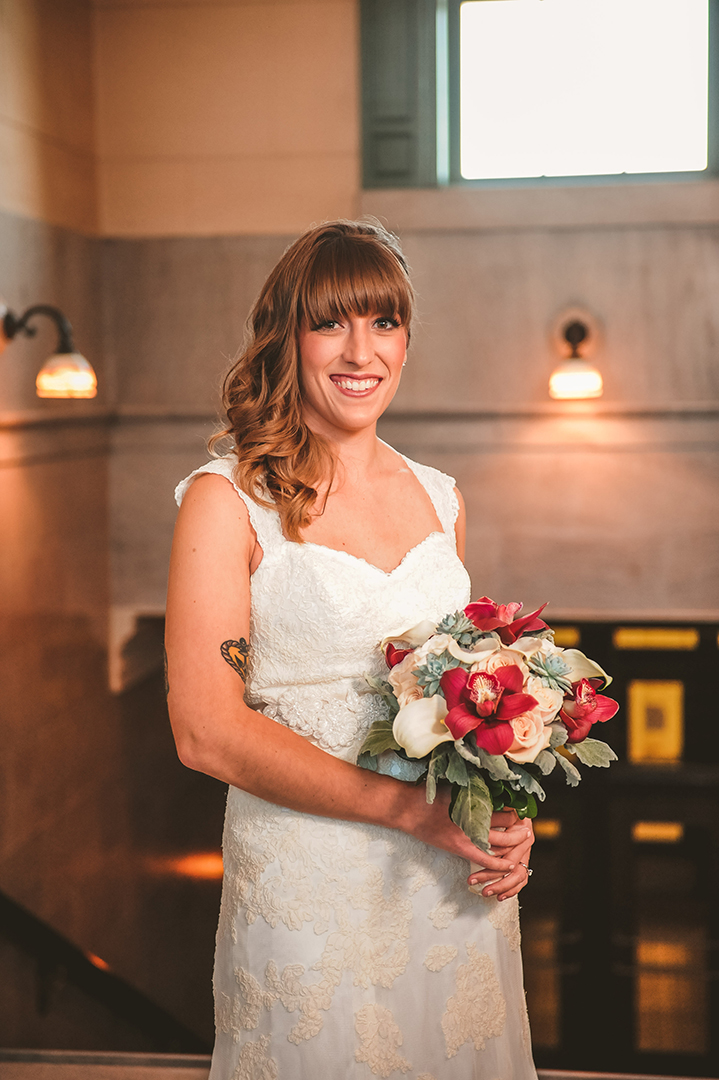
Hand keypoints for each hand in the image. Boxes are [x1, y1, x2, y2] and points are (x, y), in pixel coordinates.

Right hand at [399, 786, 518, 878]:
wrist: (408, 809)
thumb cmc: (429, 794)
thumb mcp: (454, 786)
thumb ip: (474, 789)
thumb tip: (494, 788)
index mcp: (473, 802)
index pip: (505, 808)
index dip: (517, 809)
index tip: (523, 808)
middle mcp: (473, 819)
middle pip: (507, 826)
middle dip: (520, 827)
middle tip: (527, 824)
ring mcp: (467, 836)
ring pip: (500, 843)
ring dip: (514, 843)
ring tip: (523, 840)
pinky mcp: (460, 848)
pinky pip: (485, 859)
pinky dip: (499, 864)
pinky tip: (510, 865)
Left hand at [467, 809, 533, 900]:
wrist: (511, 805)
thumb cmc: (499, 804)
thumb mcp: (493, 806)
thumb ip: (493, 815)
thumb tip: (487, 823)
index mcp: (522, 826)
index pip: (508, 852)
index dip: (491, 864)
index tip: (473, 872)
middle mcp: (526, 839)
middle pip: (511, 865)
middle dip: (491, 876)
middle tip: (473, 882)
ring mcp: (525, 850)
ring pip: (518, 874)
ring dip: (502, 886)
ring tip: (485, 892)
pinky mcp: (523, 858)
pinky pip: (522, 878)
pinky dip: (512, 889)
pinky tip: (500, 897)